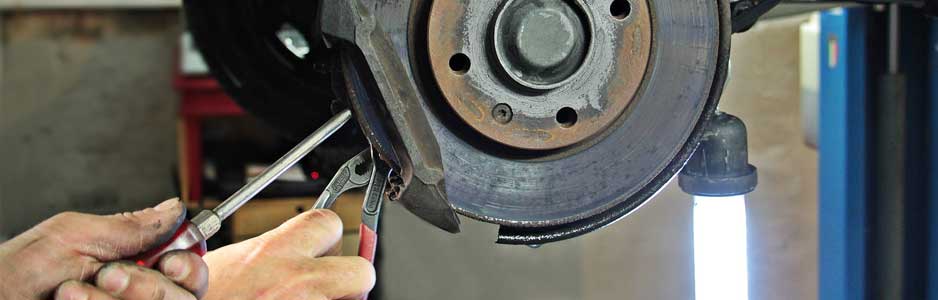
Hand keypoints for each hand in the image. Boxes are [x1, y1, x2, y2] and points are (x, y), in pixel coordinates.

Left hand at [0, 199, 208, 299]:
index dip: (190, 263)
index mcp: (134, 261)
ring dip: (117, 299)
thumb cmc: (17, 272)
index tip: (170, 260)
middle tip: (110, 275)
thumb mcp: (74, 236)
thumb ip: (130, 226)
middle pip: (185, 295)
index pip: (189, 265)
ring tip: (71, 291)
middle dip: (148, 285)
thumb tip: (175, 209)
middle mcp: (135, 293)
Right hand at [201, 209, 374, 299]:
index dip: (327, 237)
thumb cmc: (199, 296)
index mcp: (274, 252)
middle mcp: (296, 281)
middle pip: (361, 270)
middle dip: (349, 279)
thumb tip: (293, 248)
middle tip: (328, 286)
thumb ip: (267, 252)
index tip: (324, 246)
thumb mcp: (227, 263)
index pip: (329, 222)